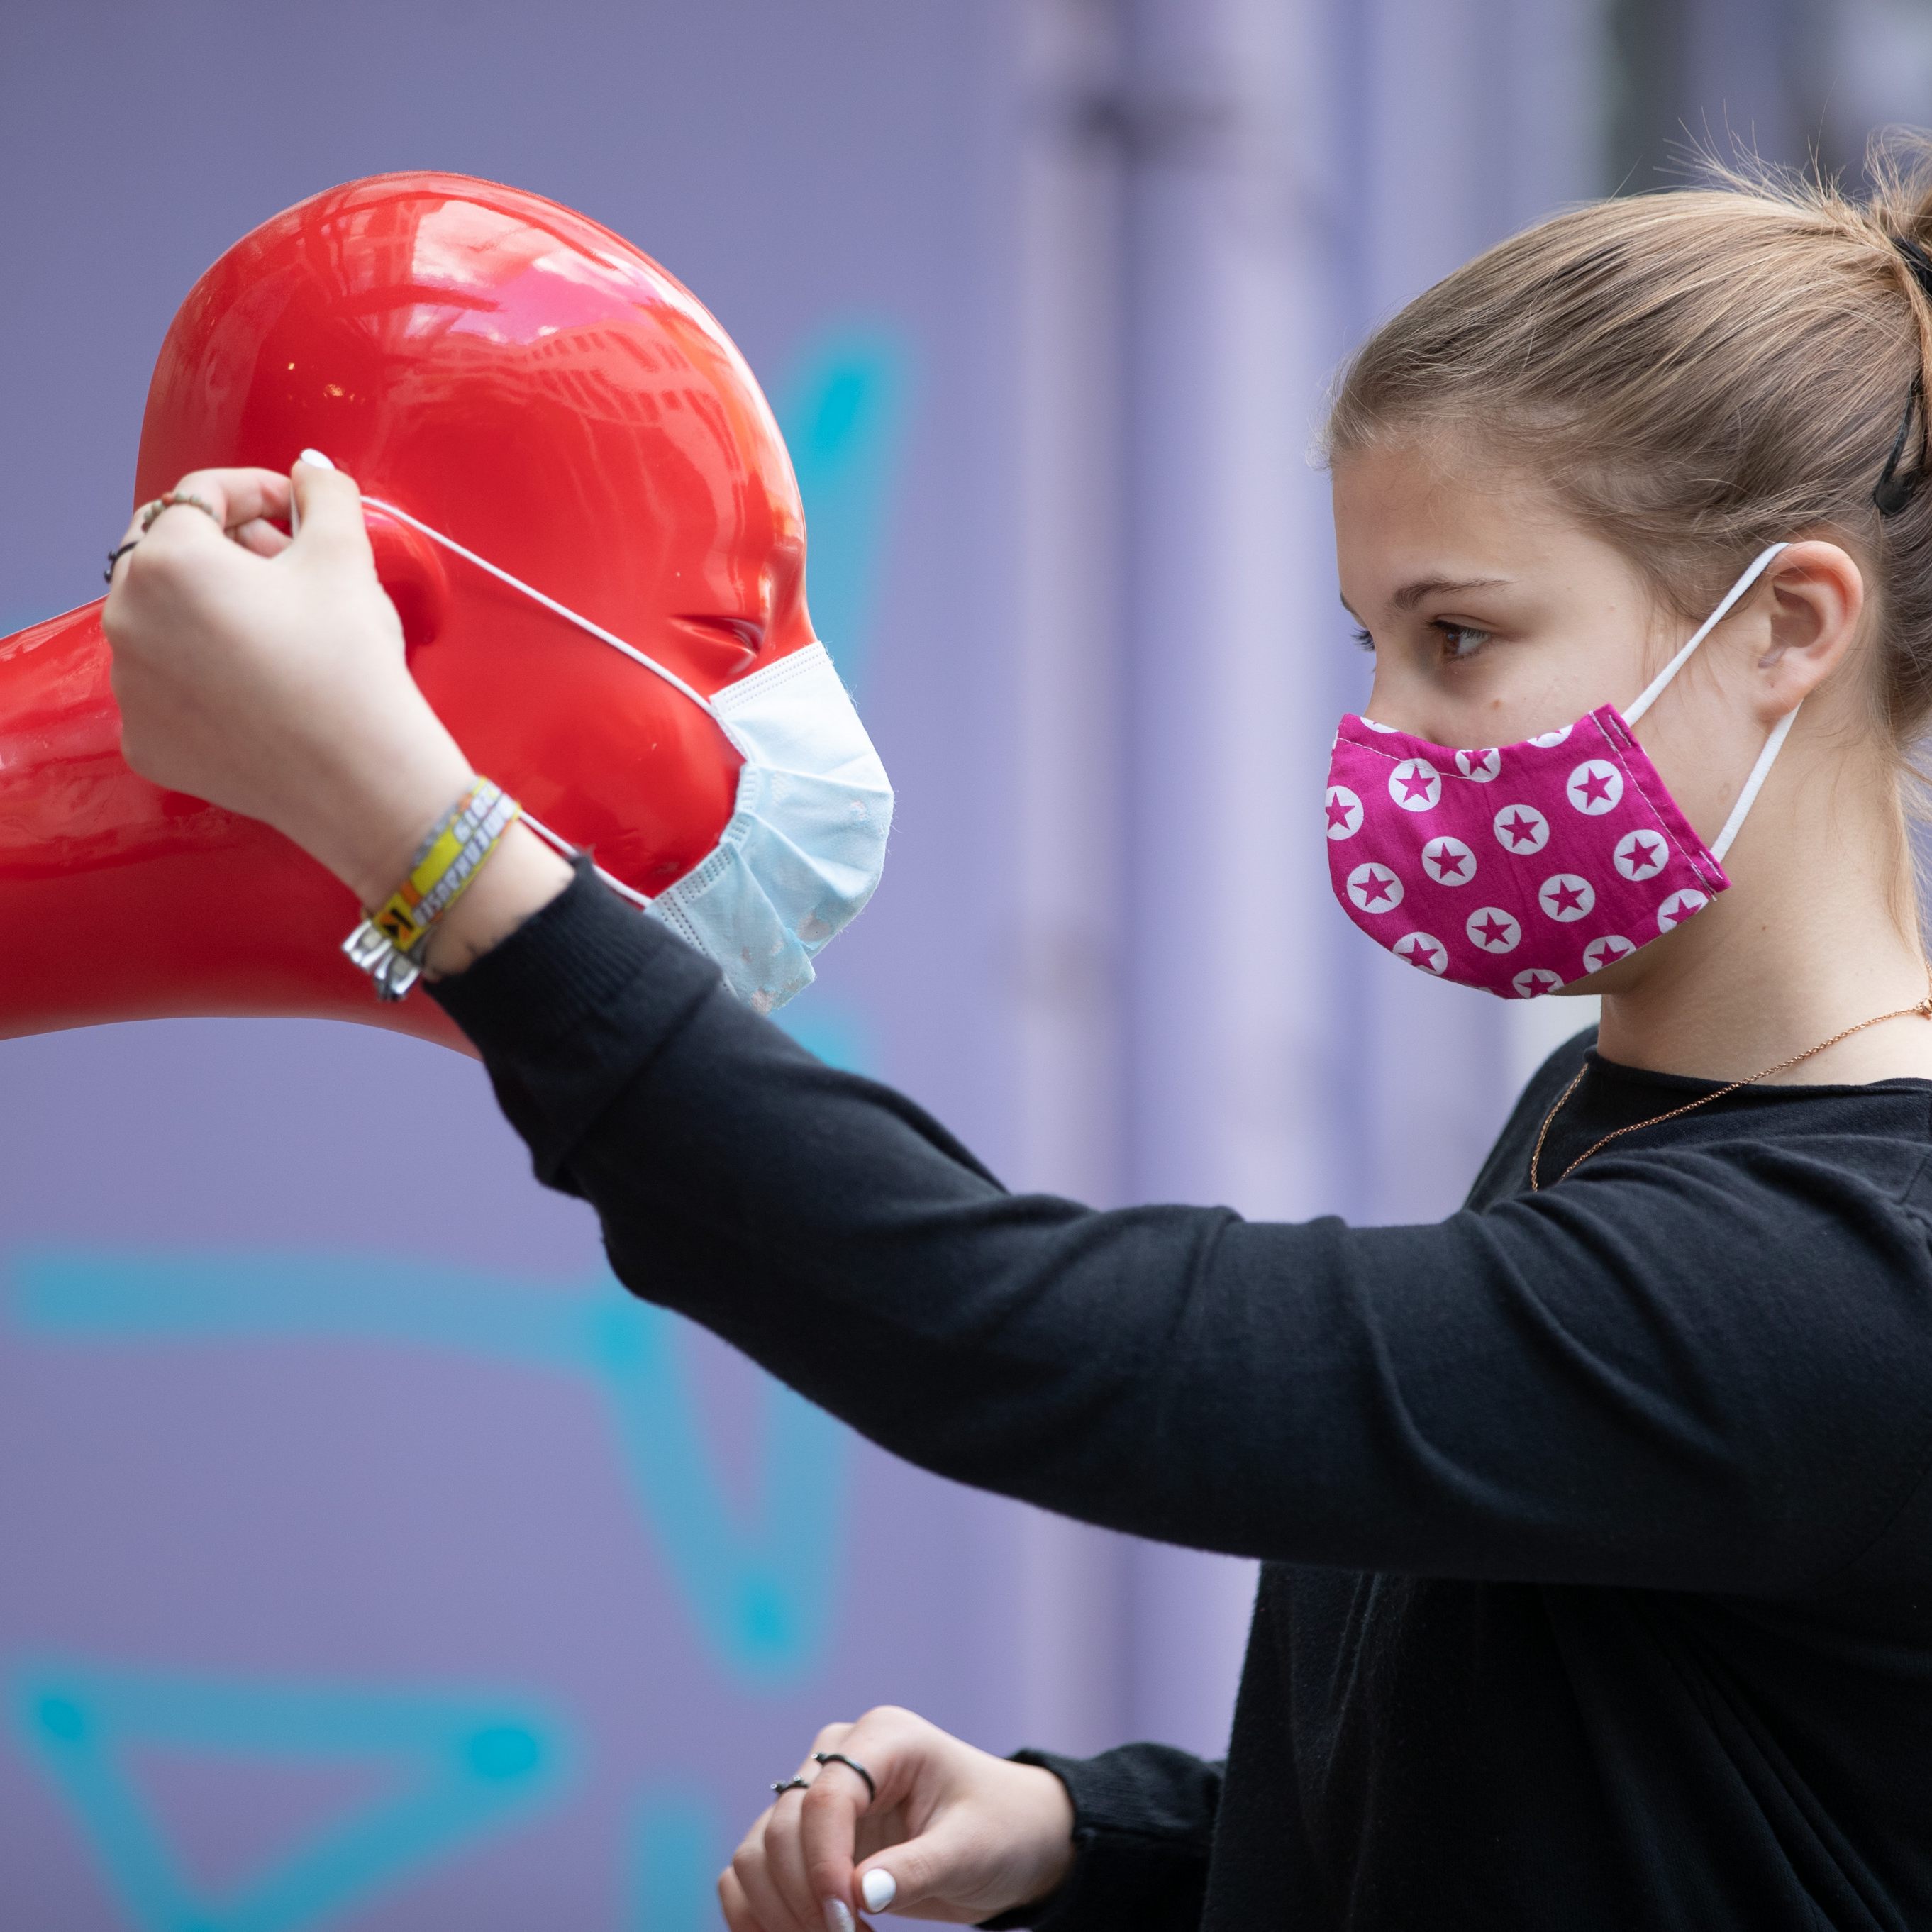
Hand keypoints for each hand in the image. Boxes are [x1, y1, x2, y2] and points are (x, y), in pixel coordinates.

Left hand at [103, 458, 470, 904]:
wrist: (362, 779)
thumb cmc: (350, 667)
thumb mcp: (347, 557)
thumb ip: (323, 493)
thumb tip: (310, 471)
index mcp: (167, 563)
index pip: (199, 496)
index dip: (256, 490)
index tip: (297, 507)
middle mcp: (127, 620)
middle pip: (166, 555)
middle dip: (227, 546)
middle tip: (289, 562)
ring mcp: (130, 687)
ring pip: (161, 622)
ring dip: (211, 609)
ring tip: (280, 626)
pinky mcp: (146, 741)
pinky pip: (165, 687)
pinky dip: (202, 675)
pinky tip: (259, 682)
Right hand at [722, 1708, 1075, 1931]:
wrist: (1009, 1836)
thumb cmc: (1000, 1830)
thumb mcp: (971, 1850)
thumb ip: (917, 1868)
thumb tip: (859, 1893)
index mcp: (885, 1738)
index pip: (827, 1796)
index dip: (823, 1864)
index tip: (846, 1922)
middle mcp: (838, 1755)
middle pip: (782, 1826)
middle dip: (804, 1897)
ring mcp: (814, 1792)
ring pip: (756, 1851)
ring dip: (780, 1912)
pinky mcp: (803, 1834)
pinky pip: (748, 1871)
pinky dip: (759, 1914)